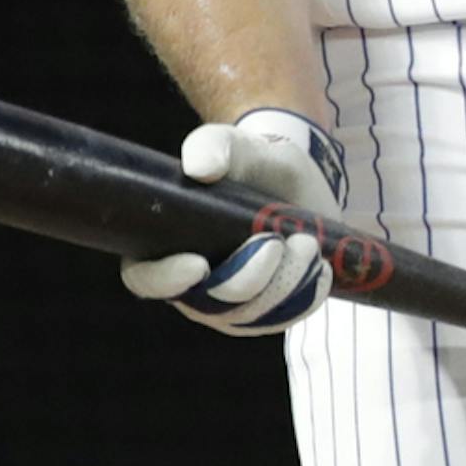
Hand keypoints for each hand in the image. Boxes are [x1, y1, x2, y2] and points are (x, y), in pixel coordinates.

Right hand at [122, 108, 347, 332]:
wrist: (296, 182)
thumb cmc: (254, 164)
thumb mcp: (239, 146)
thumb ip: (215, 146)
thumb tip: (199, 167)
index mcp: (161, 245)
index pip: (146, 279)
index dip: (167, 280)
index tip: (199, 263)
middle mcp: (189, 284)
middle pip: (209, 306)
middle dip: (248, 279)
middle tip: (277, 241)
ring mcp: (227, 304)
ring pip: (249, 317)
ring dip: (283, 285)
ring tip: (306, 243)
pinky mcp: (264, 313)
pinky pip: (282, 320)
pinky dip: (304, 296)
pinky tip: (319, 268)